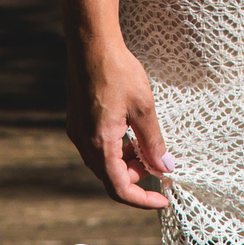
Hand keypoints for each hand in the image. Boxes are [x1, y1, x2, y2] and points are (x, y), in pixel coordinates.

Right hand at [66, 38, 173, 208]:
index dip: (142, 199)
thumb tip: (165, 167)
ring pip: (104, 162)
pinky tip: (131, 132)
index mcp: (100, 144)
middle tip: (159, 164)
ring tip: (147, 146)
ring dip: (127, 162)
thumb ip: (153, 141)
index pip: (119, 189)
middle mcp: (84, 143)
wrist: (91, 45)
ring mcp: (78, 131)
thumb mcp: (144, 108)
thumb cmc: (118, 72)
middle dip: (136, 178)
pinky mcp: (79, 120)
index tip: (163, 199)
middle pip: (110, 178)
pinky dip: (117, 148)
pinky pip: (98, 146)